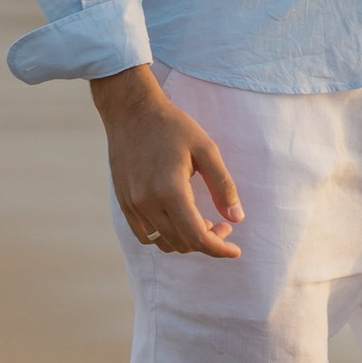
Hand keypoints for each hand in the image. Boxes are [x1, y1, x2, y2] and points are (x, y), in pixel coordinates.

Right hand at [91, 65, 243, 259]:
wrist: (131, 111)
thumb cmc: (172, 126)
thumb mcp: (206, 149)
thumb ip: (223, 186)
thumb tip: (237, 218)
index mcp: (170, 190)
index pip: (197, 236)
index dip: (219, 249)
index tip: (235, 251)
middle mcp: (147, 202)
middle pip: (182, 243)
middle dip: (207, 241)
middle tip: (222, 223)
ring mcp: (132, 205)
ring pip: (164, 243)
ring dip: (186, 240)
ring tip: (201, 221)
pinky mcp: (124, 203)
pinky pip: (146, 235)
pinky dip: (165, 236)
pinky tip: (178, 219)